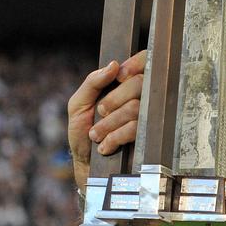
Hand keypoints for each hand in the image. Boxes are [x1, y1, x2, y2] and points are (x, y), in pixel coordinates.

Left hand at [67, 50, 145, 187]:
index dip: (134, 65)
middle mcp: (139, 99)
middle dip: (112, 100)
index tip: (119, 77)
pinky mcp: (147, 137)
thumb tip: (114, 65)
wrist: (87, 164)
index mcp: (124, 85)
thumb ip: (92, 82)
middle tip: (99, 113)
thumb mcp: (78, 105)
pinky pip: (135, 128)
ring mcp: (146, 118)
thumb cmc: (82, 132)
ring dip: (109, 123)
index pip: (143, 62)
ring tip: (96, 135)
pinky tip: (105, 145)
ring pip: (135, 108)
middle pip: (138, 84)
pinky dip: (114, 137)